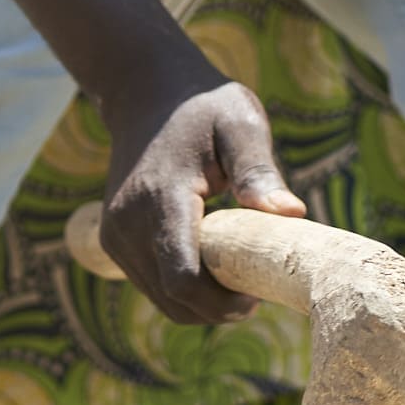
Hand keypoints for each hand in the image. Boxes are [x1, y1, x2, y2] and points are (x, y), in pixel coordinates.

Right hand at [98, 61, 302, 326]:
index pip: (182, 277)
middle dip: (215, 309)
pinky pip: (150, 284)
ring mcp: (115, 234)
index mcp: (161, 198)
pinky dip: (180, 290)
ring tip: (235, 279)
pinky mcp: (112, 239)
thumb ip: (259, 170)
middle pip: (173, 298)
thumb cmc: (204, 108)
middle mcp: (128, 222)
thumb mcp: (240, 124)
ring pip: (160, 298)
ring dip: (199, 304)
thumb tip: (291, 213)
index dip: (220, 303)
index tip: (256, 298)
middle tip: (254, 293)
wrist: (146, 95)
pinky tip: (210, 267)